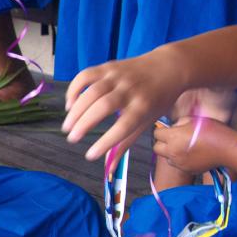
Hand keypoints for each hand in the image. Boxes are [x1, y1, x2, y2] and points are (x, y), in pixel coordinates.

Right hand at [63, 49, 186, 160]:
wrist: (168, 67)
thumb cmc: (157, 99)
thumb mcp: (147, 122)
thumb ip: (125, 144)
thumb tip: (109, 170)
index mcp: (143, 108)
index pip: (122, 128)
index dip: (104, 143)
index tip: (89, 155)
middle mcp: (130, 91)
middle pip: (102, 107)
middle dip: (83, 124)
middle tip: (72, 138)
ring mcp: (117, 76)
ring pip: (91, 92)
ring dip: (75, 110)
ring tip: (68, 126)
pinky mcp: (108, 67)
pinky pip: (85, 76)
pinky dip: (74, 90)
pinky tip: (70, 105)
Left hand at [152, 118, 230, 175]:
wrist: (227, 149)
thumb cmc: (213, 131)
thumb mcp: (194, 120)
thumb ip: (179, 123)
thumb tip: (174, 127)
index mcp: (173, 137)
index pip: (157, 133)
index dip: (162, 130)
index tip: (169, 129)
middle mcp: (173, 151)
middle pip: (156, 148)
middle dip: (162, 142)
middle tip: (173, 139)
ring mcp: (179, 163)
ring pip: (166, 158)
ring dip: (171, 152)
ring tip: (185, 147)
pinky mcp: (187, 170)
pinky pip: (177, 164)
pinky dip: (181, 160)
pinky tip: (192, 154)